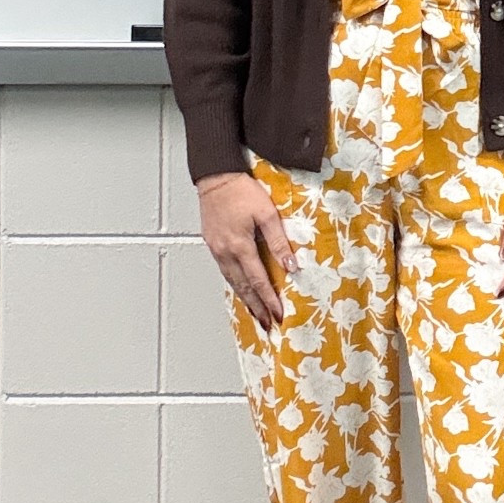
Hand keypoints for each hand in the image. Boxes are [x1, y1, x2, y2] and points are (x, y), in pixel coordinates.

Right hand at [197, 170, 297, 332]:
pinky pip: (225, 272)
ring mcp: (217, 250)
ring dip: (245, 300)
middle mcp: (226, 253)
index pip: (259, 281)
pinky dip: (235, 286)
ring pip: (233, 282)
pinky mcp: (213, 245)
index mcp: (240, 246)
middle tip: (267, 325)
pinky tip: (241, 290)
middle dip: (257, 308)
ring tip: (256, 316)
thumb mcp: (267, 213)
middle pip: (244, 288)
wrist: (216, 177)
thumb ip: (279, 241)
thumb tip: (290, 265)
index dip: (270, 300)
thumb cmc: (242, 191)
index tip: (279, 315)